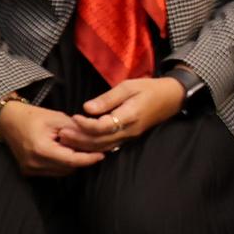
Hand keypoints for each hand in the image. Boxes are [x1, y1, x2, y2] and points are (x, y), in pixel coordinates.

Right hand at [0, 101, 103, 176]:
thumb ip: (77, 131)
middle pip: (68, 168)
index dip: (89, 159)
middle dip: (82, 159)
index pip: (71, 160)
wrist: (8, 120)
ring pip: (61, 172)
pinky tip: (64, 152)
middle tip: (93, 149)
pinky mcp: (28, 171)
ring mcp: (29, 169)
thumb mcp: (58, 118)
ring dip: (72, 163)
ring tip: (76, 148)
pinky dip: (62, 164)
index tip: (102, 155)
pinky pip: (52, 172)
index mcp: (41, 150)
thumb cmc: (33, 116)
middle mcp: (34, 163)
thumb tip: (96, 140)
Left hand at [57, 77, 185, 153]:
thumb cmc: (150, 88)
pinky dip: (94, 146)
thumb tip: (87, 108)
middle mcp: (129, 131)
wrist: (172, 98)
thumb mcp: (129, 86)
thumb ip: (107, 98)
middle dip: (79, 139)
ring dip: (84, 145)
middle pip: (100, 142)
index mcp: (129, 116)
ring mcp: (129, 136)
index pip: (103, 126)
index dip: (87, 124)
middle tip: (61, 133)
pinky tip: (82, 143)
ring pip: (103, 147)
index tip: (74, 117)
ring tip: (67, 139)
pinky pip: (109, 146)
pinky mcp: (128, 137)